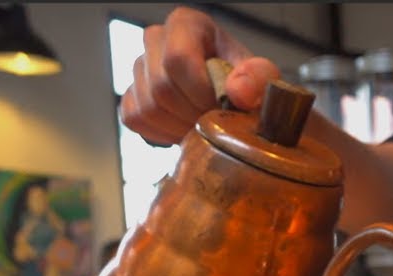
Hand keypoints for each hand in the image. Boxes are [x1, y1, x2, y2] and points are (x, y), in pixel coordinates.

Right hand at [119, 6, 282, 145]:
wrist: (231, 98)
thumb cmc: (245, 82)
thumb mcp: (262, 77)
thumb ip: (259, 78)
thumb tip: (237, 92)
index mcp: (186, 24)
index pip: (178, 58)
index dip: (200, 91)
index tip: (221, 106)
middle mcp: (156, 39)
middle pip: (162, 87)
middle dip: (193, 114)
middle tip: (216, 121)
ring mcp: (139, 67)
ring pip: (148, 107)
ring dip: (180, 127)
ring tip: (204, 126)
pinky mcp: (130, 94)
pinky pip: (136, 119)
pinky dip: (163, 134)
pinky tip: (185, 129)